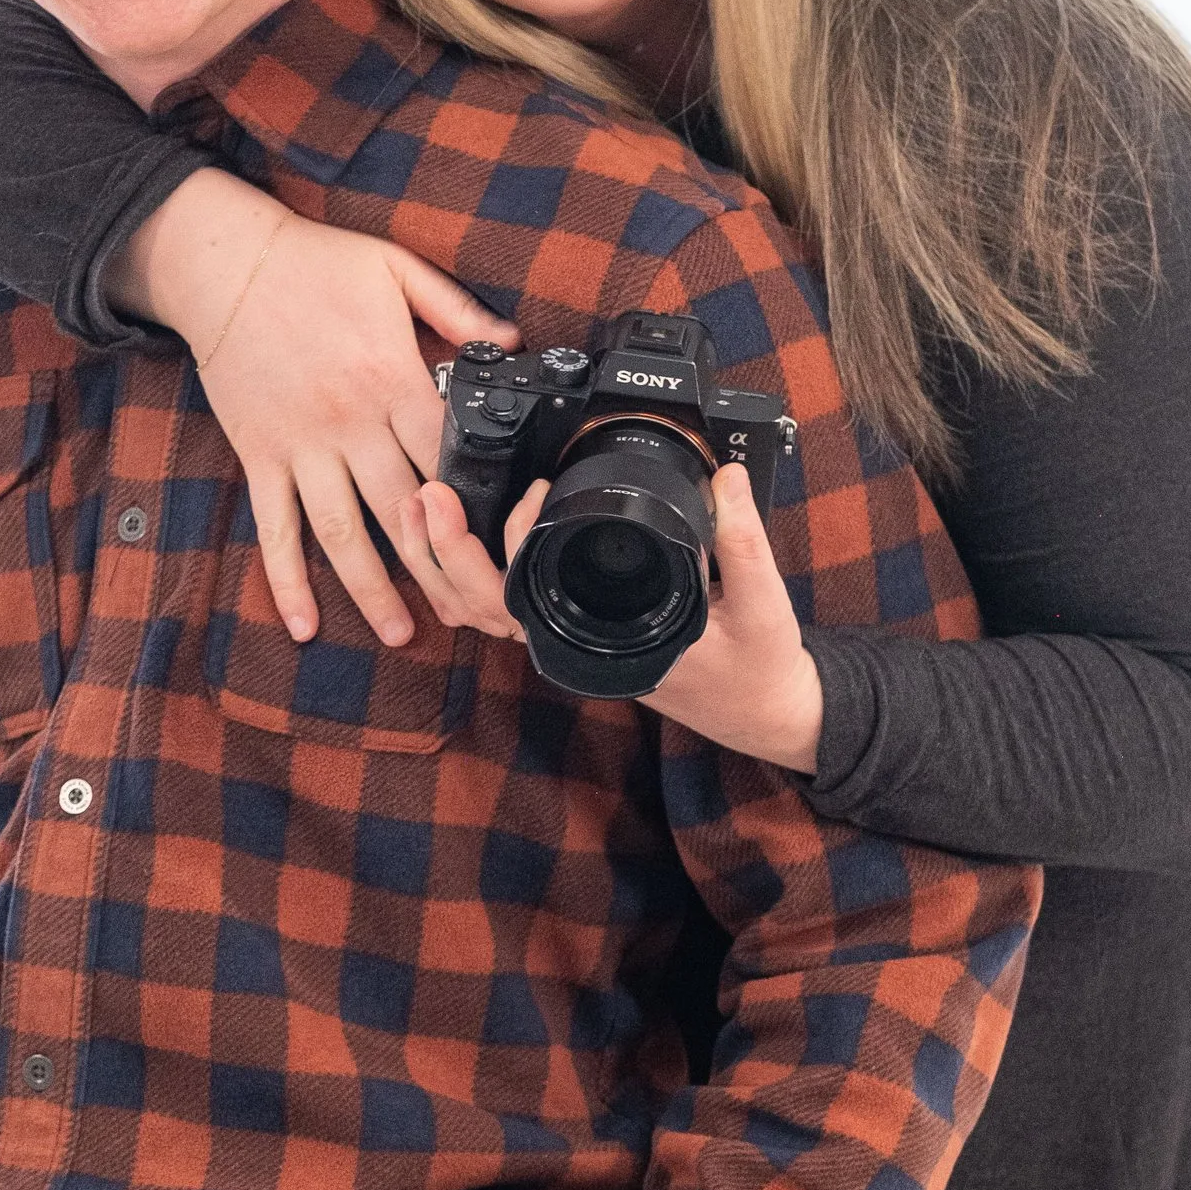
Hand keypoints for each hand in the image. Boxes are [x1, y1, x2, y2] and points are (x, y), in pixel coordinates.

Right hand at [120, 170, 502, 646]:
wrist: (225, 263)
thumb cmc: (313, 263)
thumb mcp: (396, 269)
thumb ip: (455, 308)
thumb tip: (509, 337)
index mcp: (390, 377)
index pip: (442, 454)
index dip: (473, 502)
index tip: (498, 541)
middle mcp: (348, 422)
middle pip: (402, 509)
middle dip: (436, 567)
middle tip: (467, 615)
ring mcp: (301, 445)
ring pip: (342, 532)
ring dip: (371, 588)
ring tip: (399, 632)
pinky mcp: (261, 455)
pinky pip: (273, 528)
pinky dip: (286, 579)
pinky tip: (303, 621)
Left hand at [397, 456, 824, 768]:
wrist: (764, 710)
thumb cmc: (759, 667)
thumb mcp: (764, 605)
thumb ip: (744, 542)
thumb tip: (725, 479)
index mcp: (608, 645)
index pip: (533, 599)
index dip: (514, 542)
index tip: (535, 489)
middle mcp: (576, 647)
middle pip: (482, 608)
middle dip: (445, 552)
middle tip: (431, 494)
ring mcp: (569, 640)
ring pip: (482, 612)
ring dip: (445, 564)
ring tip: (426, 504)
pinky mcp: (574, 627)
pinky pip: (506, 607)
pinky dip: (473, 574)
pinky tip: (465, 530)